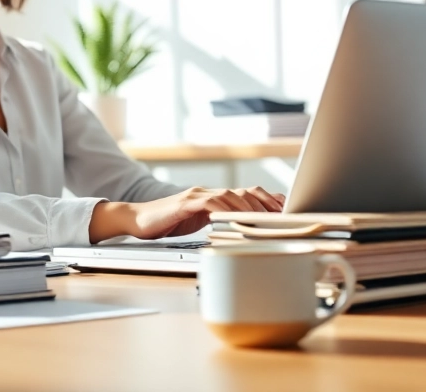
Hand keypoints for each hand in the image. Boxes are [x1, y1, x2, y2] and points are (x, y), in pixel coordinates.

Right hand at [88, 186, 285, 242]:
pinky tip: (234, 219)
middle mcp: (209, 193)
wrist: (137, 220)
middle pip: (246, 192)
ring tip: (265, 221)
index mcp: (215, 198)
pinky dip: (224, 210)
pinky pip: (210, 203)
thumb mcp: (199, 224)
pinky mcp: (185, 202)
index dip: (269, 202)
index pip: (248, 195)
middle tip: (282, 219)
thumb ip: (219, 222)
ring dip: (250, 209)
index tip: (288, 213)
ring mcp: (197, 195)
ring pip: (231, 196)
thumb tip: (244, 233)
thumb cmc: (167, 225)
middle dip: (267, 205)